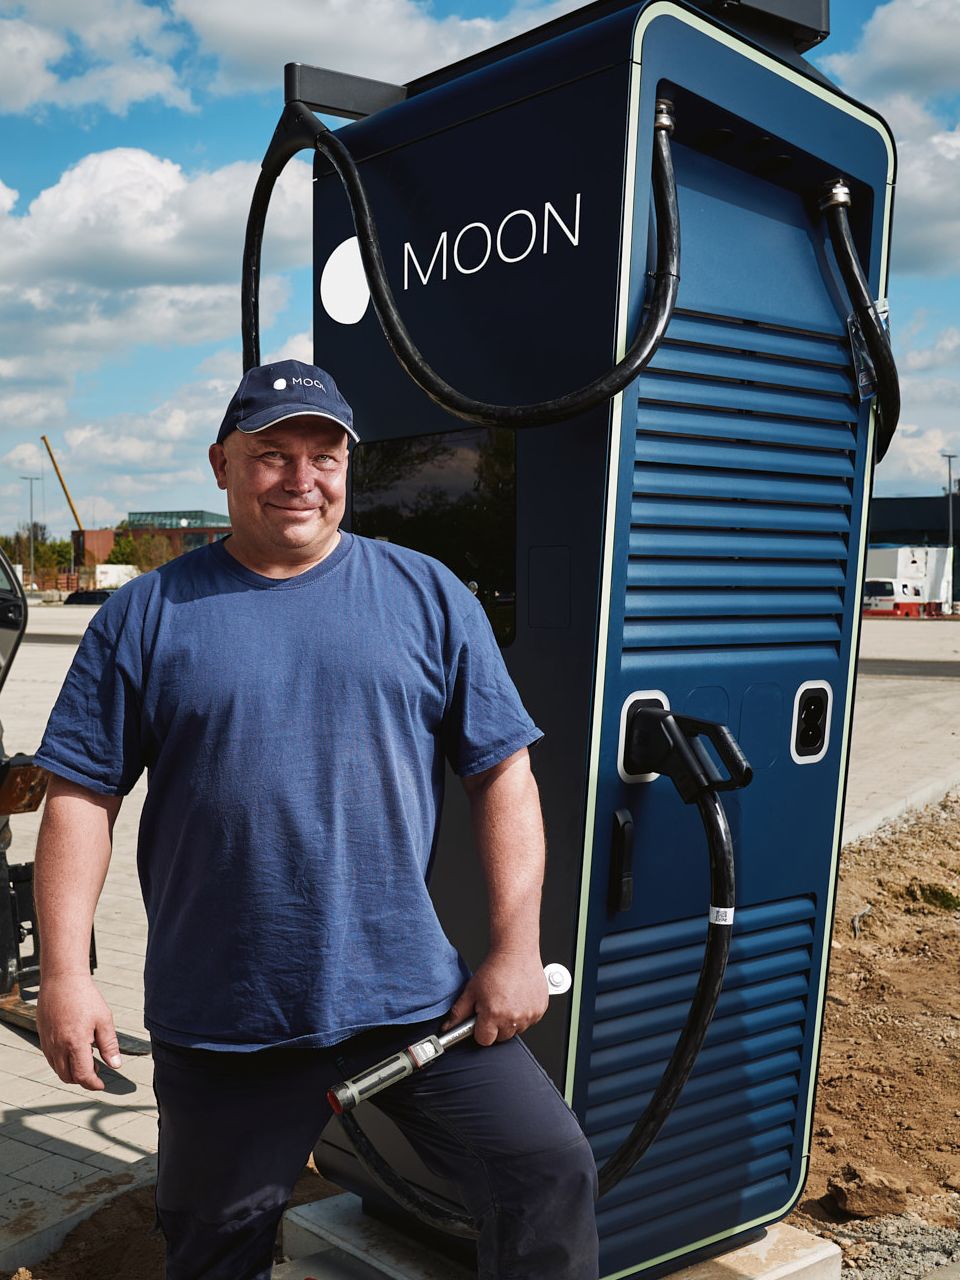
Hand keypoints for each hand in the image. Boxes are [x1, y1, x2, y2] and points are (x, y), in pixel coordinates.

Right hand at [37, 973, 121, 1090]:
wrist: (62, 980)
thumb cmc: (84, 997)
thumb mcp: (104, 1020)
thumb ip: (109, 1045)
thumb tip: (116, 1064)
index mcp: (75, 1043)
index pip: (83, 1075)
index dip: (93, 1084)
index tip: (101, 1085)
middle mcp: (58, 1047)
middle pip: (68, 1077)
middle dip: (83, 1079)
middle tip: (97, 1071)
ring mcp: (48, 1043)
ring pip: (58, 1069)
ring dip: (72, 1072)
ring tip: (87, 1059)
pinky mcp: (43, 1037)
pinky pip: (51, 1058)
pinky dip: (62, 1062)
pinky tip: (74, 1050)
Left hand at [442, 952, 548, 1046]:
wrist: (516, 953)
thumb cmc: (495, 968)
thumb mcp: (471, 990)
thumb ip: (459, 1012)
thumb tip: (448, 1027)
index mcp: (493, 1014)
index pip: (484, 1040)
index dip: (480, 1031)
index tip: (481, 1021)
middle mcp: (513, 1017)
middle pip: (501, 1037)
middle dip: (495, 1026)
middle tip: (494, 1006)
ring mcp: (529, 1015)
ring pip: (516, 1030)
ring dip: (511, 1021)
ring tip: (506, 1000)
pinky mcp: (540, 1010)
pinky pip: (530, 1021)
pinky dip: (524, 1014)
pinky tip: (518, 998)